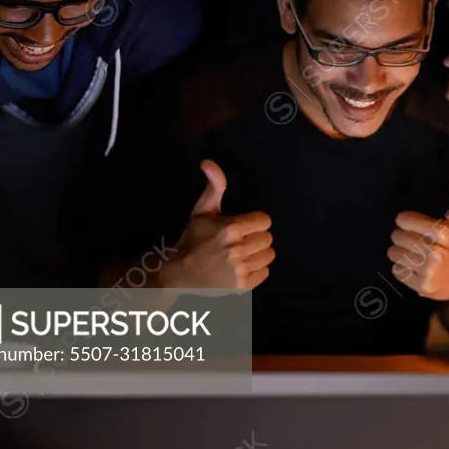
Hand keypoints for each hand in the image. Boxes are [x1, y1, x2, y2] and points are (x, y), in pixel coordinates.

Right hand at [162, 160, 275, 289]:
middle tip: (240, 240)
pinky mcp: (242, 286)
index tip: (242, 225)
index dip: (255, 221)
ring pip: (269, 255)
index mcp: (231, 228)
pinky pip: (265, 272)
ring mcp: (240, 270)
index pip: (265, 221)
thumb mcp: (202, 210)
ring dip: (258, 253)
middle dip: (256, 236)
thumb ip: (213, 185)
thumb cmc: (193, 238)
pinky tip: (241, 266)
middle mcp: (237, 250)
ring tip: (241, 253)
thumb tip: (208, 162)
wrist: (179, 272)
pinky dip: (256, 269)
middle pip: (268, 238)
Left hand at [389, 172, 448, 300]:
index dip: (407, 222)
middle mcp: (435, 251)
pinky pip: (397, 271)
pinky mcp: (422, 287)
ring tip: (416, 255)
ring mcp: (428, 271)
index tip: (417, 226)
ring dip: (401, 253)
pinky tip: (418, 269)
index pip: (403, 220)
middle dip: (404, 237)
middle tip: (418, 242)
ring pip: (394, 254)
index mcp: (442, 231)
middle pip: (397, 237)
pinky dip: (403, 270)